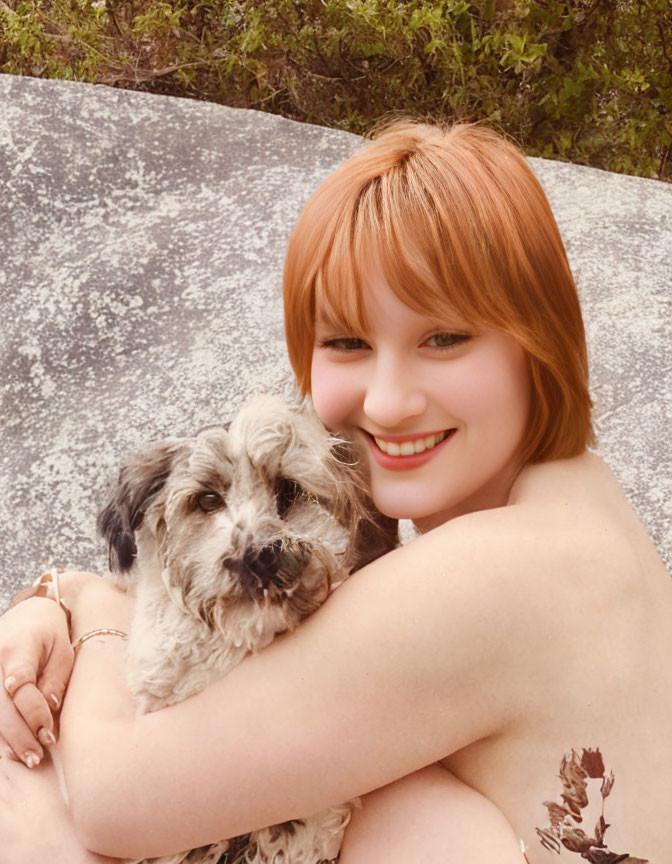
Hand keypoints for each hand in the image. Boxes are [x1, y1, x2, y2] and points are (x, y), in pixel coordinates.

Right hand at [0, 595, 72, 765]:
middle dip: (18, 735)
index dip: (34, 714)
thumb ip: (56, 678)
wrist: (26, 615)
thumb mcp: (62, 649)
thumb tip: (50, 708)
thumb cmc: (49, 633)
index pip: (21, 687)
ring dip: (6, 739)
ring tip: (24, 758)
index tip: (49, 734)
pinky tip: (8, 750)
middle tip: (36, 757)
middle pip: (1, 706)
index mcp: (16, 649)